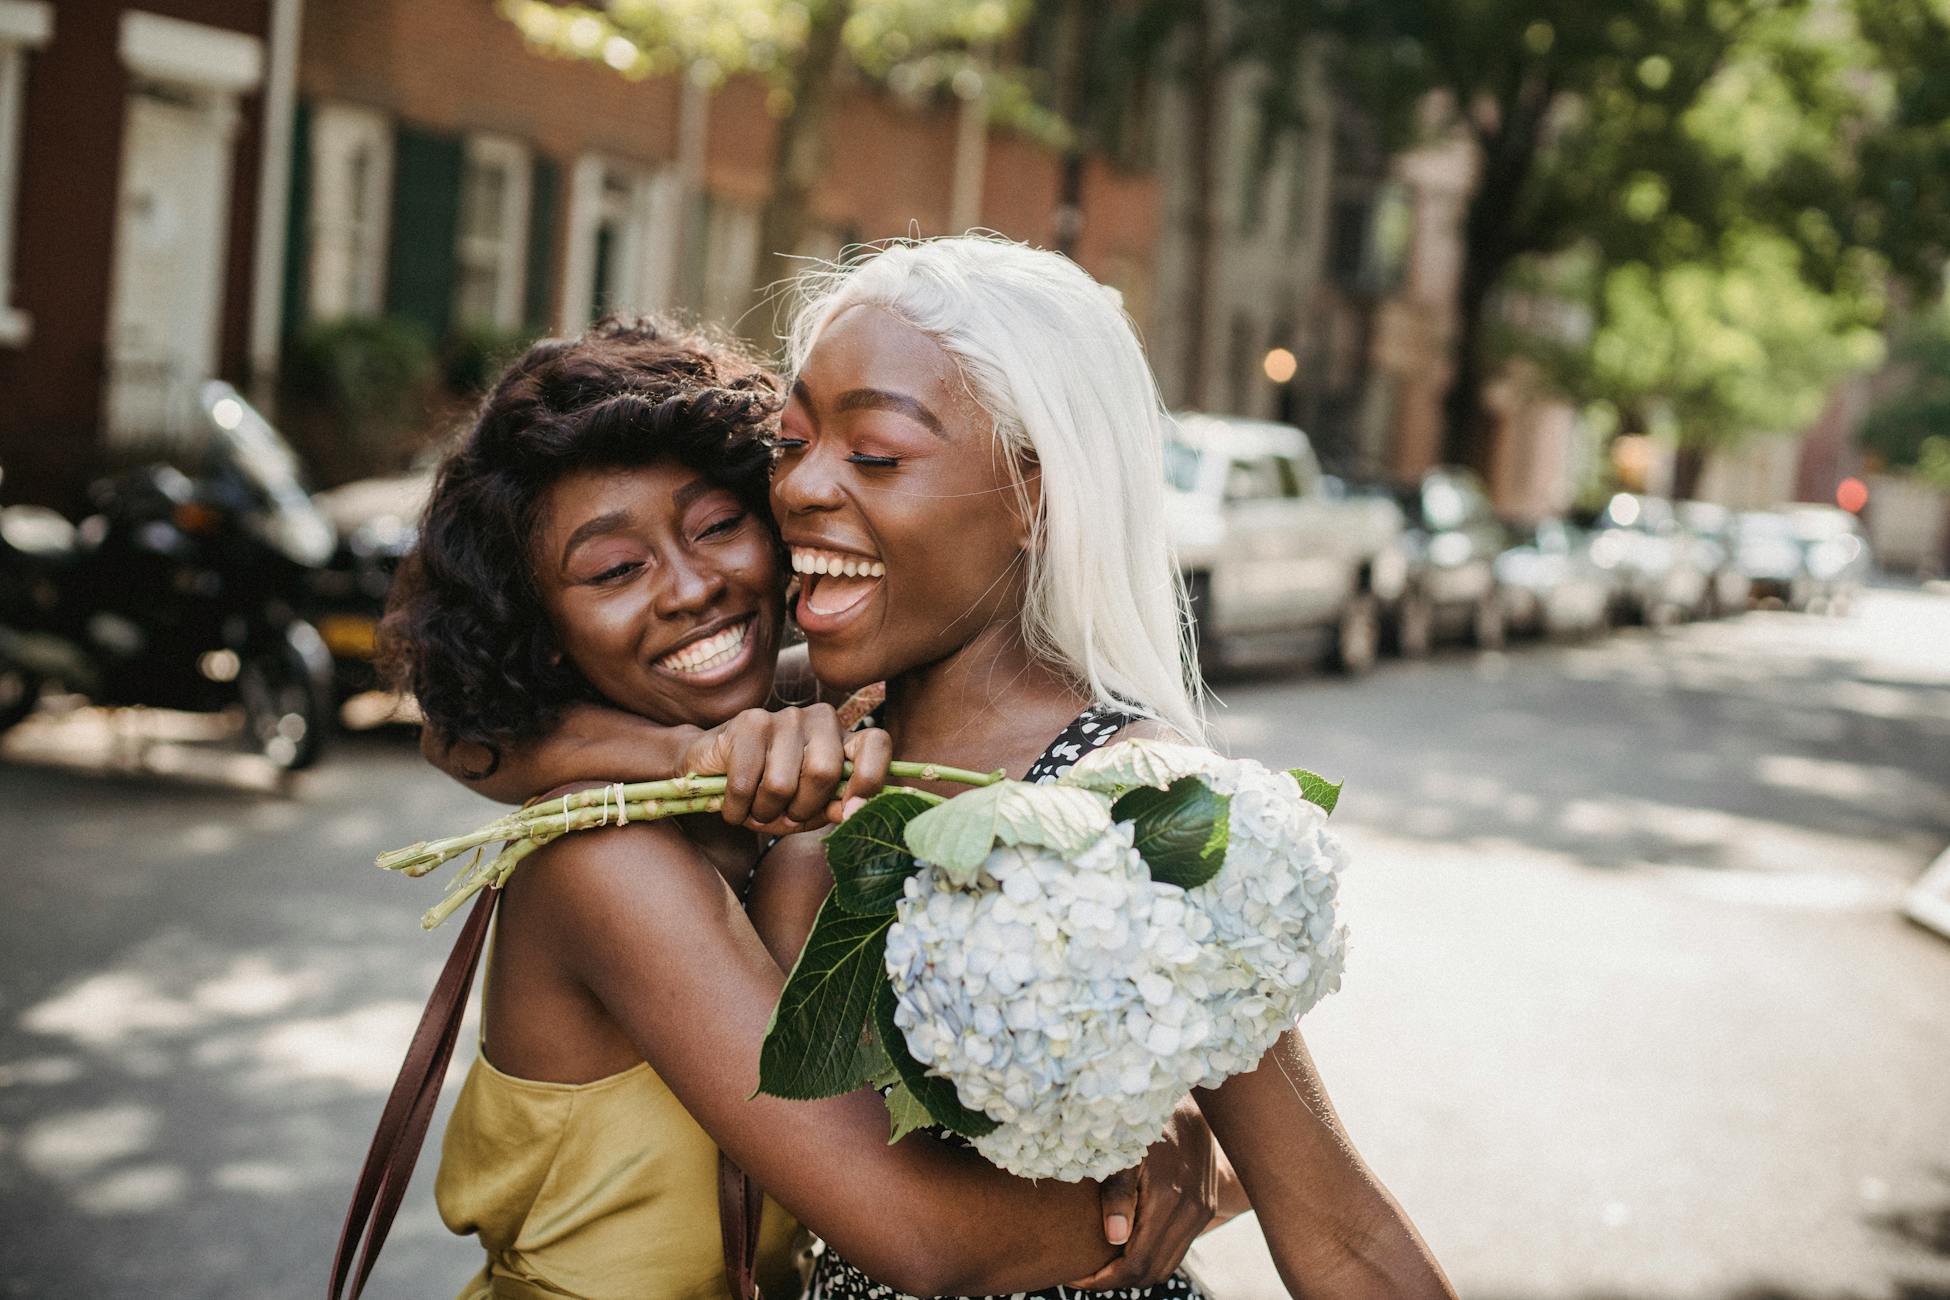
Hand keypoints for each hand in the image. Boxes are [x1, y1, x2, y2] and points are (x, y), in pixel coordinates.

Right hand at [679, 705, 890, 833]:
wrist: (713, 771)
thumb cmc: (769, 794)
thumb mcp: (806, 809)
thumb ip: (831, 808)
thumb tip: (851, 811)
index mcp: (842, 739)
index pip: (876, 744)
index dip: (870, 780)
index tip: (851, 811)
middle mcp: (820, 719)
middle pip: (824, 772)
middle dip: (802, 809)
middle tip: (785, 816)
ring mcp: (784, 717)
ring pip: (782, 784)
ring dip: (765, 812)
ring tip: (756, 808)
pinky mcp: (749, 722)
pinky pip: (746, 785)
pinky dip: (738, 810)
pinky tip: (734, 806)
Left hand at [1069, 1097, 1219, 1290]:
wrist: (1188, 1096)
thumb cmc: (1145, 1118)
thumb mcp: (1123, 1148)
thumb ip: (1118, 1193)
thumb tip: (1114, 1238)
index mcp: (1169, 1198)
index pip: (1137, 1262)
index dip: (1105, 1278)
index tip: (1076, 1278)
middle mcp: (1192, 1211)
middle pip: (1153, 1271)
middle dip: (1117, 1281)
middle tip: (1085, 1276)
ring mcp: (1203, 1210)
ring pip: (1169, 1265)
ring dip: (1136, 1273)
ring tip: (1103, 1265)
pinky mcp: (1207, 1206)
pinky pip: (1179, 1247)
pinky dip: (1153, 1257)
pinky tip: (1128, 1247)